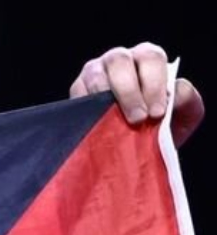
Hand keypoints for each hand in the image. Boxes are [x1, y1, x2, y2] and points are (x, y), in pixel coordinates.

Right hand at [70, 43, 203, 147]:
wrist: (135, 145)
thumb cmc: (161, 124)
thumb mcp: (184, 114)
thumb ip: (187, 100)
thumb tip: (174, 93)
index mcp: (148, 58)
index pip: (151, 58)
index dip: (154, 84)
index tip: (157, 112)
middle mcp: (120, 59)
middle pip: (120, 61)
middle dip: (129, 91)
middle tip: (138, 119)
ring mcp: (96, 72)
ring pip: (96, 75)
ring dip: (106, 99)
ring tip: (115, 122)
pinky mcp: (77, 89)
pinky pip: (78, 93)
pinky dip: (87, 107)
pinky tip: (98, 123)